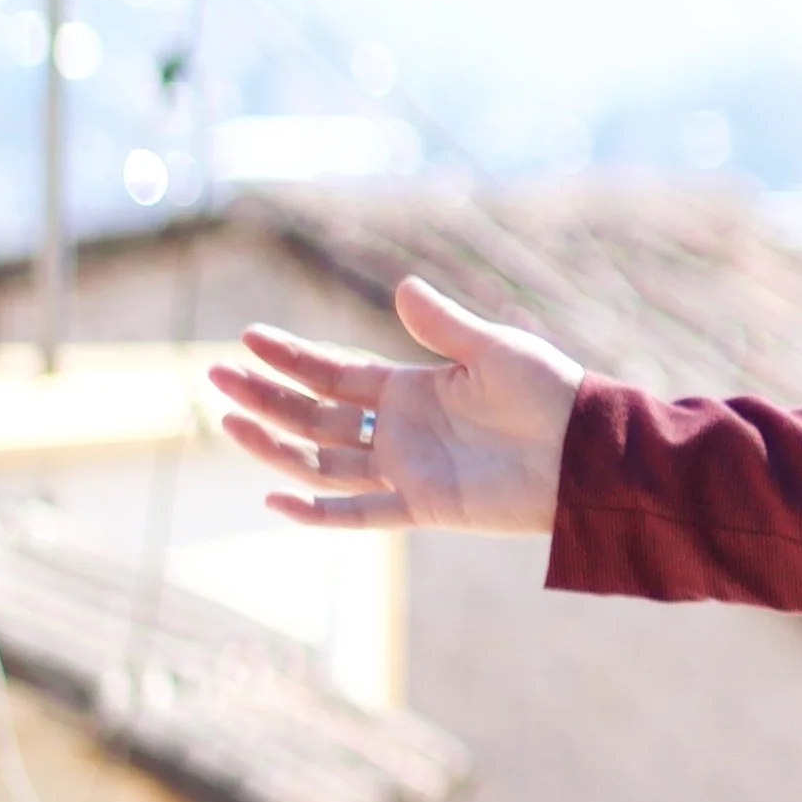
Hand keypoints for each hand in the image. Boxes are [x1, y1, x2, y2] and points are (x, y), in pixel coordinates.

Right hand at [209, 276, 584, 536]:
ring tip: (228, 421)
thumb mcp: (494, 351)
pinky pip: (359, 513)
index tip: (248, 337)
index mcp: (413, 389)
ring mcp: (407, 470)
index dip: (291, 357)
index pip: (335, 374)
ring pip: (323, 460)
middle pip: (315, 416)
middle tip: (214, 375)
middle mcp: (400, 430)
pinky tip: (275, 495)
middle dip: (266, 395)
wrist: (587, 453)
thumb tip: (401, 288)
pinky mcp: (423, 506)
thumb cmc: (551, 395)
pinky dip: (317, 510)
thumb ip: (443, 326)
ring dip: (275, 445)